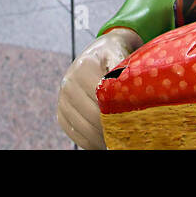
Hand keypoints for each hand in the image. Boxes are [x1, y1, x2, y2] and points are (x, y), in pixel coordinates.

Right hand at [58, 27, 141, 149]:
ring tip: (120, 139)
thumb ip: (124, 71)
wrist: (96, 53)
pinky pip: (77, 137)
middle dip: (113, 128)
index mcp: (84, 67)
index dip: (118, 113)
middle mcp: (68, 83)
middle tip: (130, 134)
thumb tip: (132, 91)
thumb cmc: (113, 55)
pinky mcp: (61, 115)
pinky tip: (106, 142)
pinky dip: (92, 143)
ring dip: (103, 138)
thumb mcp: (120, 55)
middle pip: (94, 117)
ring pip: (85, 130)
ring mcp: (62, 100)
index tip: (134, 120)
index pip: (102, 99)